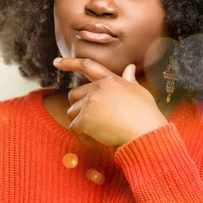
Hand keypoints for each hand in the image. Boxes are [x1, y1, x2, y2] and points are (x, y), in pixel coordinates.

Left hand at [53, 57, 168, 148]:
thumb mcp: (139, 92)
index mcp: (110, 80)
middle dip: (78, 107)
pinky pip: (74, 127)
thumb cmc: (146, 114)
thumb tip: (130, 67)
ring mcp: (90, 102)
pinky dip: (83, 136)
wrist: (146, 132)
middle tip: (90, 120)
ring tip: (97, 132)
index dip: (70, 63)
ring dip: (80, 122)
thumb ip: (129, 80)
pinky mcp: (86, 118)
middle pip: (74, 94)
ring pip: (72, 111)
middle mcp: (98, 88)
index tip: (56, 61)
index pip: (87, 66)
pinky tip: (95, 140)